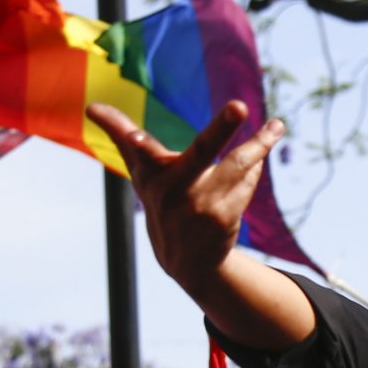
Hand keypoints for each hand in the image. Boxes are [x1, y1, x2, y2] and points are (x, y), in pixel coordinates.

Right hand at [87, 98, 285, 309]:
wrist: (186, 261)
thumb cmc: (162, 201)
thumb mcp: (140, 172)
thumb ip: (121, 136)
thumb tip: (90, 106)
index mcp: (149, 172)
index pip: (135, 149)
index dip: (126, 138)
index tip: (124, 131)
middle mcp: (173, 188)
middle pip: (200, 152)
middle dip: (220, 128)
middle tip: (239, 106)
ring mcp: (201, 205)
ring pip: (238, 164)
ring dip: (259, 144)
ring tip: (276, 127)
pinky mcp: (223, 218)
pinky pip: (245, 181)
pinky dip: (252, 168)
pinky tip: (257, 158)